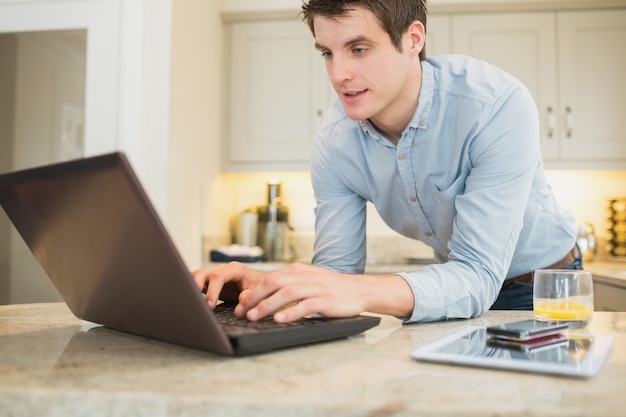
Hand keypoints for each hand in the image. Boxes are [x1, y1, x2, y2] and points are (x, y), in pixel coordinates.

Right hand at [190, 261, 264, 308]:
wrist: (262, 286)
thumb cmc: (261, 287)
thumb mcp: (260, 291)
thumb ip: (251, 295)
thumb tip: (242, 299)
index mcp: (234, 269)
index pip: (217, 276)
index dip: (212, 291)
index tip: (210, 305)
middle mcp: (222, 271)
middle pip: (201, 273)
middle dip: (195, 286)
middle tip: (196, 303)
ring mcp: (214, 276)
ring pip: (195, 277)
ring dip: (191, 287)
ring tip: (192, 302)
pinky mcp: (210, 284)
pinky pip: (196, 284)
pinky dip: (192, 291)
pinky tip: (193, 302)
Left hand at [236, 263, 369, 322]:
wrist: (358, 289)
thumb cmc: (328, 288)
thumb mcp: (305, 282)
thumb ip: (283, 286)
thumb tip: (255, 295)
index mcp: (297, 270)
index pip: (268, 278)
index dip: (251, 292)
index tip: (239, 306)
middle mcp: (304, 276)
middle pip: (273, 283)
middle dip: (254, 298)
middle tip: (241, 312)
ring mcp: (315, 287)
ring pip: (286, 293)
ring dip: (267, 305)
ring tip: (254, 317)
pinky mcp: (325, 300)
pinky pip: (305, 305)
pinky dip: (290, 312)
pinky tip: (280, 320)